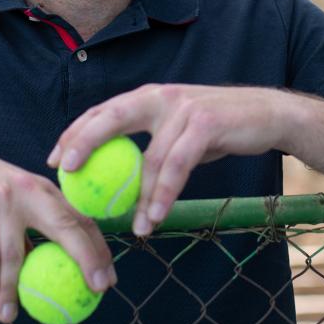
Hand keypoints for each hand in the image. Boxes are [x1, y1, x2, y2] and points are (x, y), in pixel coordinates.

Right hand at [0, 132, 114, 323]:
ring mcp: (4, 198)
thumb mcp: (11, 198)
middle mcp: (30, 189)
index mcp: (44, 189)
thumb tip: (52, 267)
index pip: (80, 218)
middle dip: (87, 258)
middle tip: (95, 290)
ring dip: (14, 290)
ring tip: (11, 316)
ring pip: (16, 253)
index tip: (108, 279)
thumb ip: (31, 225)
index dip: (99, 248)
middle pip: (66, 227)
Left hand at [47, 84, 291, 236]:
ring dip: (139, 195)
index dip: (75, 133)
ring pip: (149, 156)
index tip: (55, 160)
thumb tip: (119, 181)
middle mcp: (161, 97)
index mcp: (150, 97)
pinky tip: (156, 215)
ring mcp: (183, 108)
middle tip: (66, 174)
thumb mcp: (179, 133)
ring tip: (133, 226)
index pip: (103, 111)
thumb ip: (151, 147)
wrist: (269, 116)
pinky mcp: (205, 124)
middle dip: (83, 142)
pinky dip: (164, 193)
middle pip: (111, 117)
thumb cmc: (221, 129)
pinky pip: (177, 165)